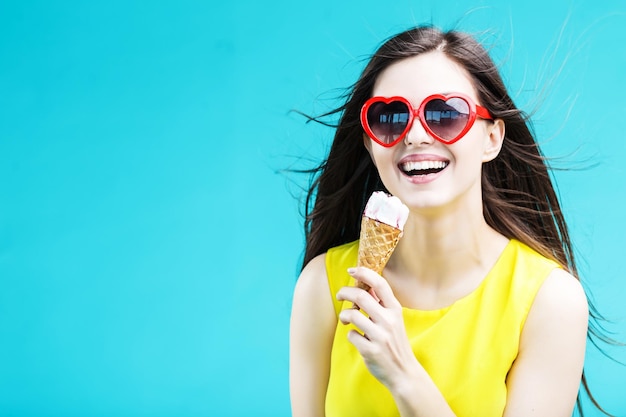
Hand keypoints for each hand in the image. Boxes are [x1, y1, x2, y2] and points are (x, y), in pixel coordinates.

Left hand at [336, 267, 418, 389]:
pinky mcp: (371, 350)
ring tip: (346, 320)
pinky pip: (351, 335)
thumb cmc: (395, 342)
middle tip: (339, 295)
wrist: (404, 372)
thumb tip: (365, 282)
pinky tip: (357, 338)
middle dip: (344, 292)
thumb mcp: (394, 320)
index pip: (380, 284)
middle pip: (360, 295)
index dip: (364, 273)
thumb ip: (381, 303)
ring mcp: (380, 336)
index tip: (351, 270)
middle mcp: (389, 320)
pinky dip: (350, 334)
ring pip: (351, 314)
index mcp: (395, 310)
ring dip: (344, 315)